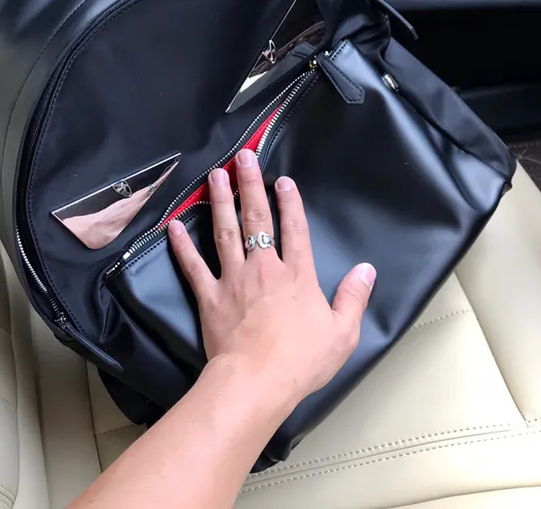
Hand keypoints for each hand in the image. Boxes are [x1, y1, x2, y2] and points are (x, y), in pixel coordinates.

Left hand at [168, 148, 375, 411]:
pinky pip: (194, 266)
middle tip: (243, 157)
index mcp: (297, 275)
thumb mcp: (343, 333)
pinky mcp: (209, 296)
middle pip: (256, 219)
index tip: (283, 179)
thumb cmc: (302, 360)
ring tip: (215, 176)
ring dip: (219, 202)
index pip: (294, 229)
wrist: (258, 382)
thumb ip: (354, 297)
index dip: (290, 202)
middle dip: (250, 185)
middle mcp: (263, 268)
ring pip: (225, 232)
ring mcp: (233, 279)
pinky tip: (174, 226)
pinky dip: (183, 246)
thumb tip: (367, 269)